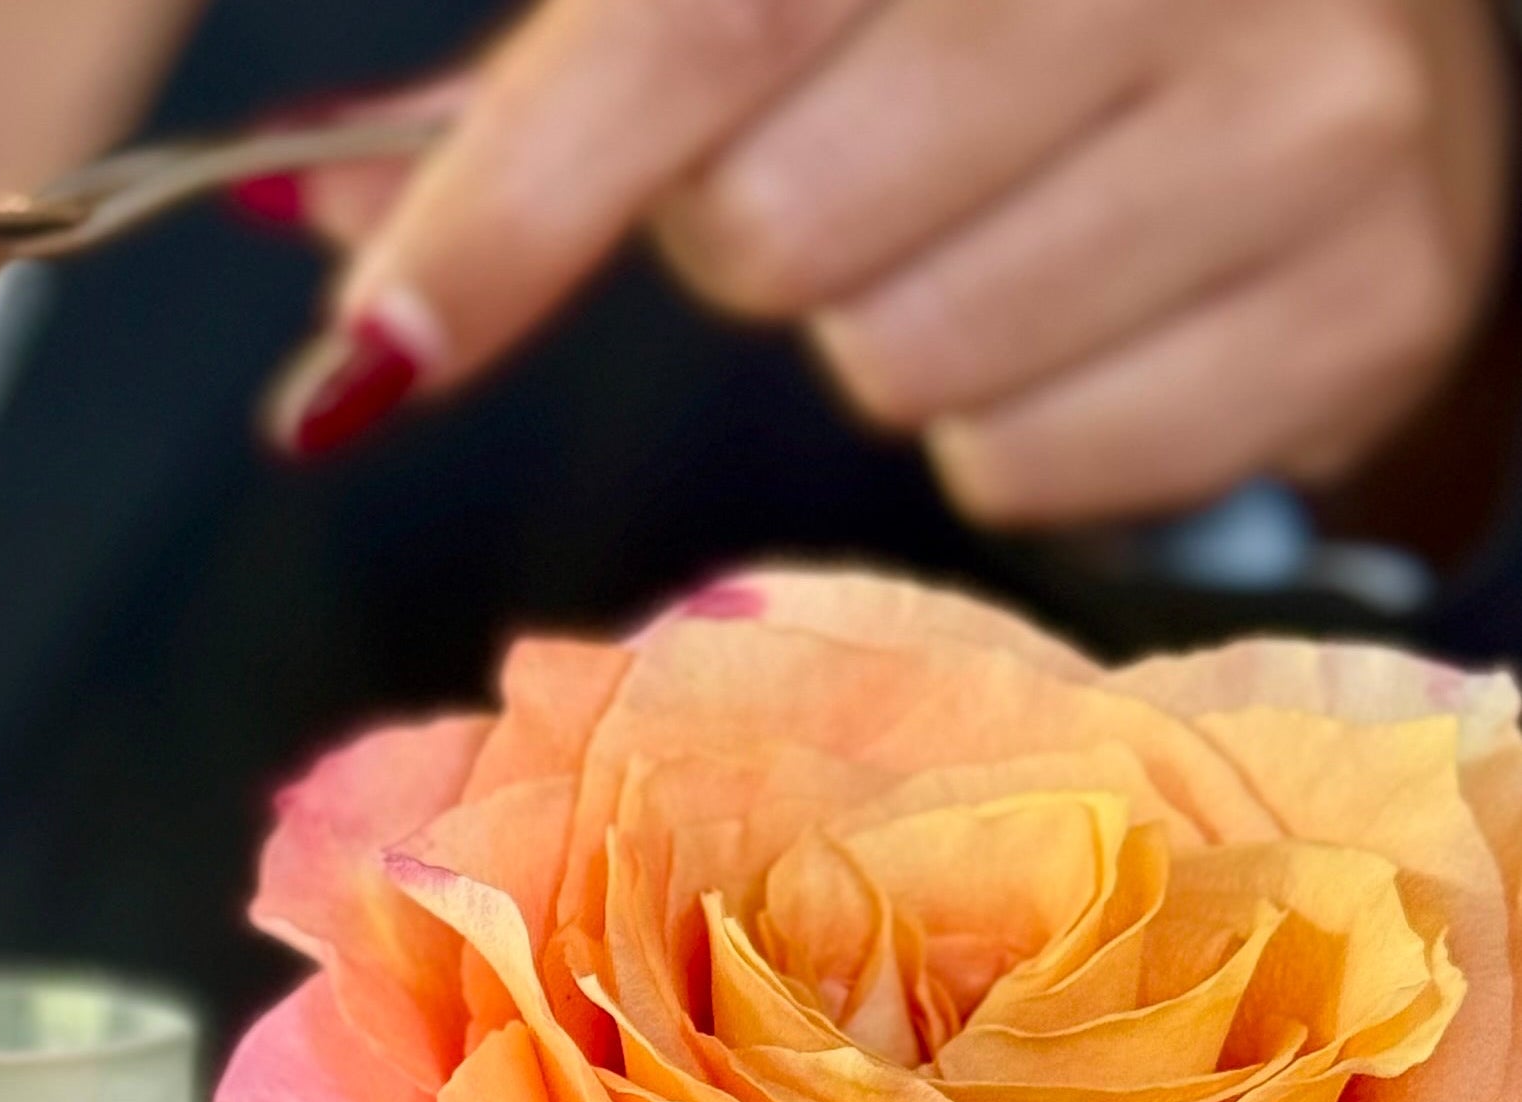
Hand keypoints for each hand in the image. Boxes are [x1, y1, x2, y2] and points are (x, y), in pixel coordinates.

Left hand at [258, 0, 1516, 530]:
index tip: (366, 369)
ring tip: (1009, 205)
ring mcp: (1310, 111)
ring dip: (896, 326)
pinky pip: (1036, 471)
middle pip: (771, 236)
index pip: (690, 36)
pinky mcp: (1378, 286)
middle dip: (757, 231)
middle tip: (863, 149)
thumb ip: (564, 77)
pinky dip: (1027, 421)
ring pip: (902, 367)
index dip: (506, 212)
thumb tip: (309, 203)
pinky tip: (1112, 288)